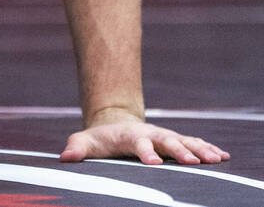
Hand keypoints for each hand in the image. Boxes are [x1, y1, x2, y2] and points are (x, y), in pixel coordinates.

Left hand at [60, 109, 228, 164]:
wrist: (114, 124)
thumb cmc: (99, 139)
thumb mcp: (84, 141)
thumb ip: (76, 148)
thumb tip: (64, 157)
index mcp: (129, 135)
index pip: (138, 143)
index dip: (145, 152)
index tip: (153, 163)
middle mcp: (150, 134)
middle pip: (167, 141)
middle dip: (180, 150)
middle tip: (193, 162)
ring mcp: (164, 137)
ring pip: (184, 141)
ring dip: (200, 149)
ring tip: (217, 159)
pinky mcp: (174, 141)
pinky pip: (193, 143)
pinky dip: (208, 148)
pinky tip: (223, 156)